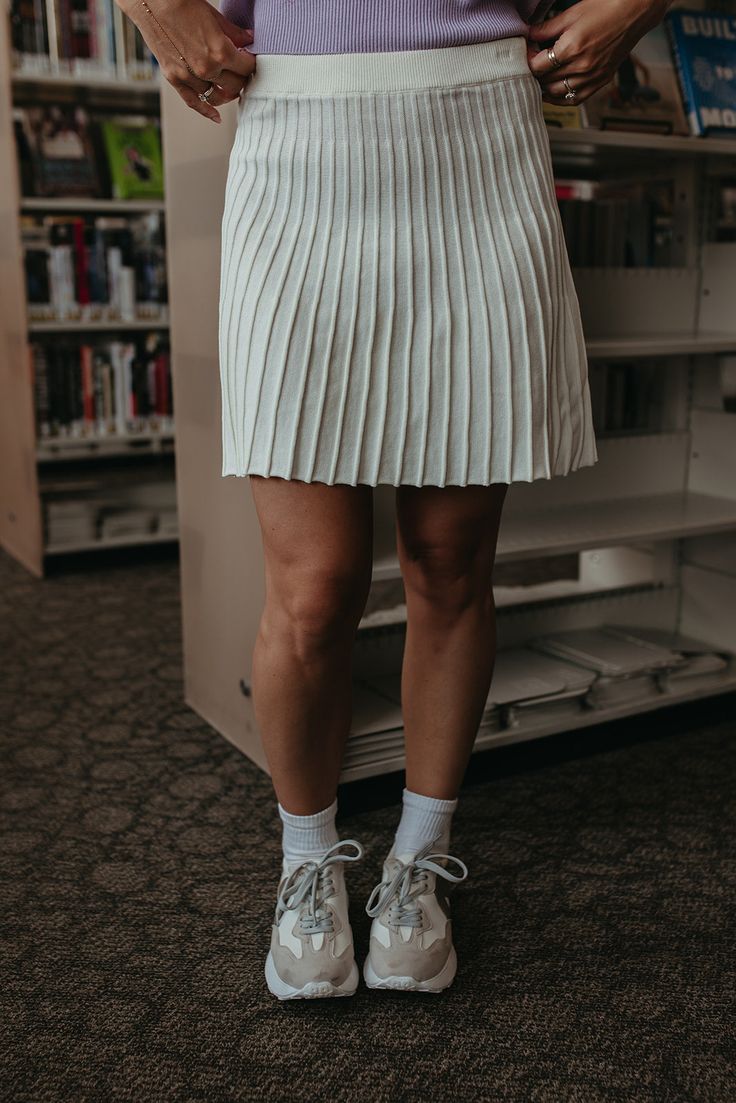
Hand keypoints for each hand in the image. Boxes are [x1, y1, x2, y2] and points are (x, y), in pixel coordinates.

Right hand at [117, 0, 256, 122]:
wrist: (151, 1)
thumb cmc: (182, 3)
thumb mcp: (214, 16)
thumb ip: (234, 33)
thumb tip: (249, 39)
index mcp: (221, 52)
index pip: (247, 68)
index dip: (251, 64)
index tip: (250, 62)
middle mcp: (206, 68)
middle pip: (235, 86)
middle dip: (241, 79)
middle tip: (241, 74)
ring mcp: (189, 76)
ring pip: (216, 97)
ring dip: (226, 93)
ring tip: (230, 88)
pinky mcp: (174, 78)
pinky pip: (193, 102)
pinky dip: (206, 111)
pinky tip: (216, 117)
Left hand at [526, 0, 671, 105]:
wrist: (635, 11)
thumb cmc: (606, 6)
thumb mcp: (572, 13)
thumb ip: (547, 28)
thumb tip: (529, 36)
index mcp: (572, 48)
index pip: (537, 66)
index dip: (528, 60)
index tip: (528, 52)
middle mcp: (582, 66)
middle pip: (545, 80)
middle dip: (535, 72)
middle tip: (533, 62)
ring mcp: (592, 76)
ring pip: (557, 93)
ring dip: (544, 88)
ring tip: (539, 78)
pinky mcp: (601, 81)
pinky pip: (575, 99)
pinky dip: (561, 99)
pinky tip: (553, 93)